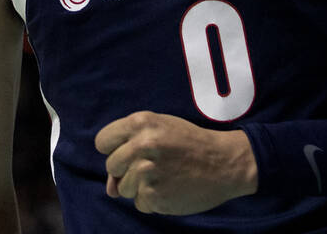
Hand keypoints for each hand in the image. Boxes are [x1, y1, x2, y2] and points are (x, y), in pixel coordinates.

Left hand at [94, 111, 257, 214]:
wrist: (224, 163)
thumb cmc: (190, 143)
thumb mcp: (160, 130)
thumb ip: (129, 148)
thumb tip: (109, 189)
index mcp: (140, 123)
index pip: (102, 141)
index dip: (114, 148)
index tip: (129, 152)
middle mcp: (141, 146)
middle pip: (111, 166)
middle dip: (126, 169)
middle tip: (153, 164)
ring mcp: (147, 172)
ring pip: (123, 188)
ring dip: (140, 187)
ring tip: (165, 176)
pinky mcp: (154, 196)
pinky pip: (140, 203)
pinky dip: (153, 200)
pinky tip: (171, 188)